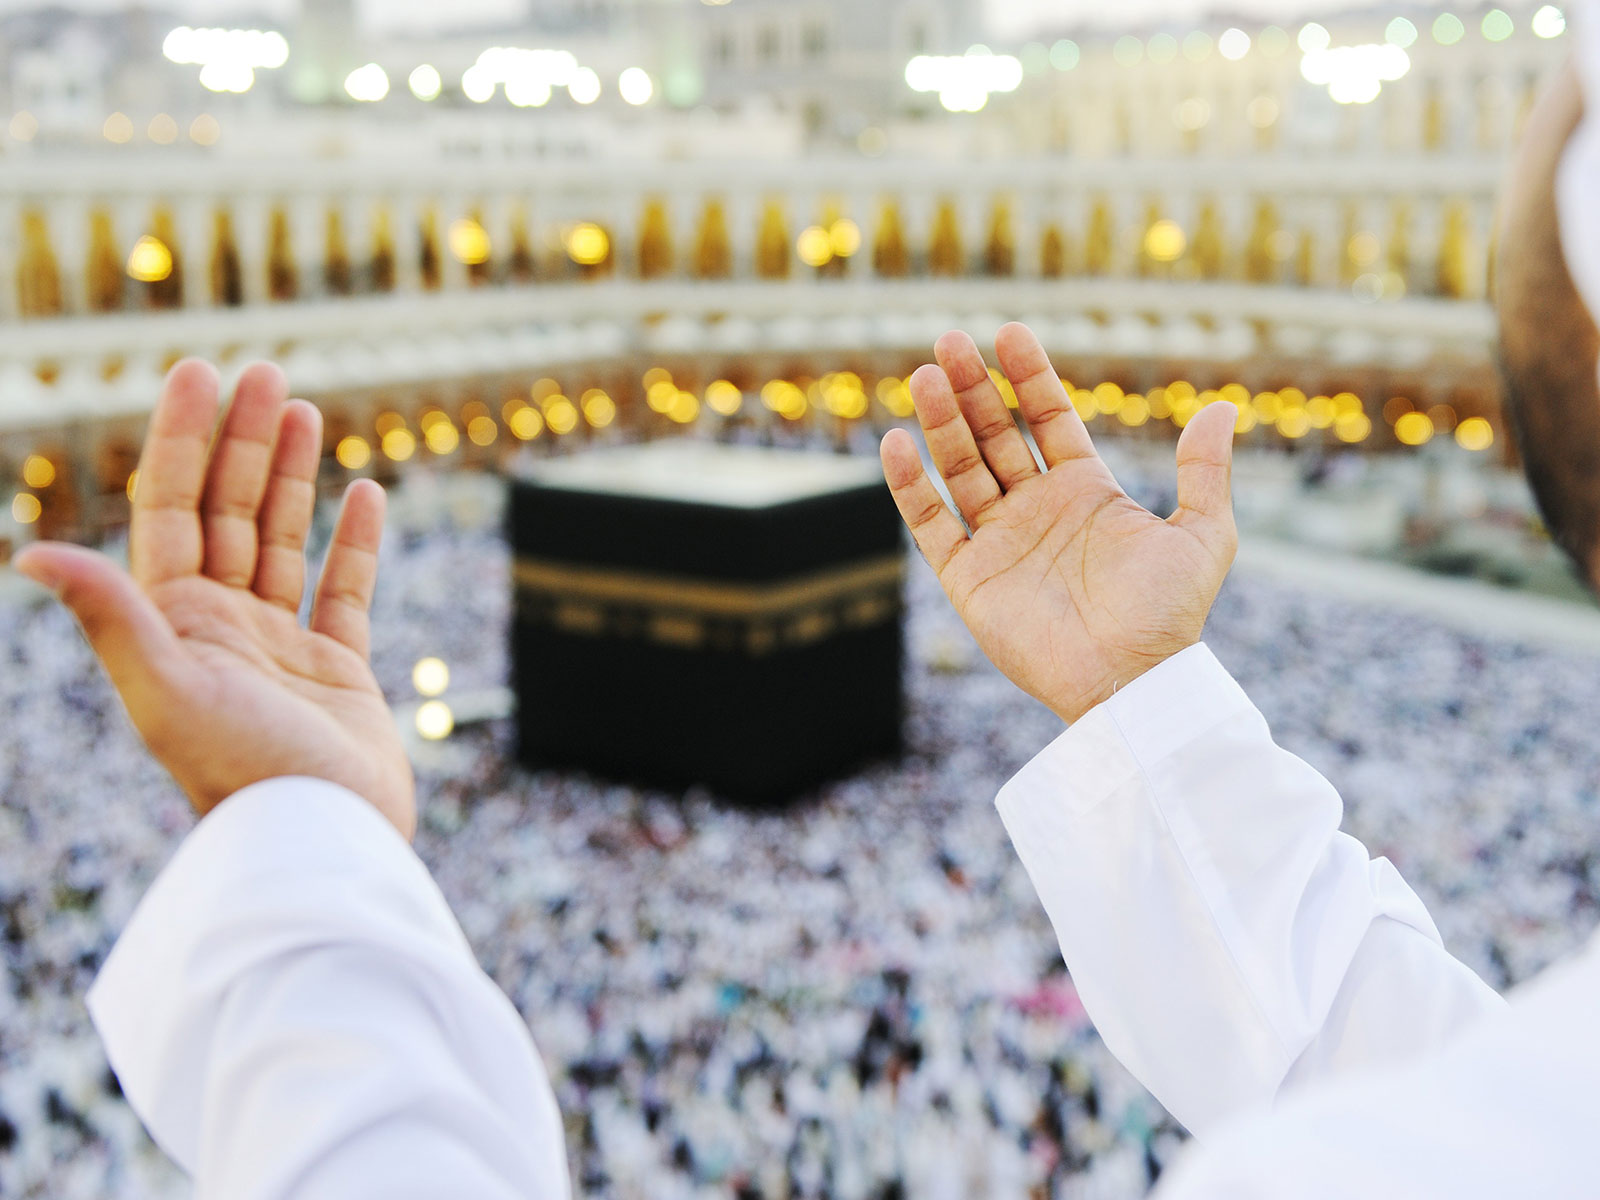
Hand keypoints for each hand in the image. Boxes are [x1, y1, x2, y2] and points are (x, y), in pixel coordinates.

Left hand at [14, 361, 415, 838]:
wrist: (322, 842)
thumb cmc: (243, 774)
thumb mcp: (168, 690)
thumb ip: (113, 617)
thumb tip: (31, 553)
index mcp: (175, 623)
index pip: (174, 510)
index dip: (185, 440)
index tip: (203, 374)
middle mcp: (222, 626)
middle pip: (229, 512)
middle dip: (244, 441)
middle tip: (265, 373)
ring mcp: (281, 646)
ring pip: (283, 539)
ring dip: (291, 475)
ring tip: (306, 410)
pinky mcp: (338, 671)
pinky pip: (346, 590)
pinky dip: (356, 540)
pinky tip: (366, 492)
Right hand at [879, 323, 1237, 724]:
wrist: (1130, 681)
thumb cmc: (1169, 615)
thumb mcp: (1203, 535)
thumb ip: (1205, 471)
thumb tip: (1221, 408)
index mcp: (1086, 491)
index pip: (1048, 419)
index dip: (1029, 376)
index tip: (1009, 333)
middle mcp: (1037, 510)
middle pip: (995, 434)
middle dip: (973, 388)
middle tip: (950, 339)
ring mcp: (999, 542)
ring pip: (960, 469)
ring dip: (941, 423)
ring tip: (926, 376)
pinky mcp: (969, 579)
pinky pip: (931, 525)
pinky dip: (909, 486)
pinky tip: (895, 443)